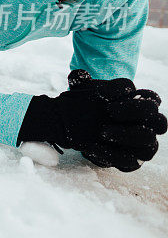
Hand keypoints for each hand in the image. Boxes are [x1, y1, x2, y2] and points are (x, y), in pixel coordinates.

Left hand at [21, 71, 165, 171]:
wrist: (78, 128)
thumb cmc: (88, 105)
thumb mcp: (82, 92)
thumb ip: (80, 81)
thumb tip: (79, 76)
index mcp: (142, 104)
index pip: (153, 99)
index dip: (139, 97)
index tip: (112, 96)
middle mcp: (148, 125)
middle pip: (159, 121)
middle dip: (136, 114)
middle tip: (110, 111)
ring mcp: (143, 145)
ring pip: (150, 143)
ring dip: (126, 135)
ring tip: (102, 131)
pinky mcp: (131, 161)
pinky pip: (130, 162)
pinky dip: (111, 155)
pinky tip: (92, 146)